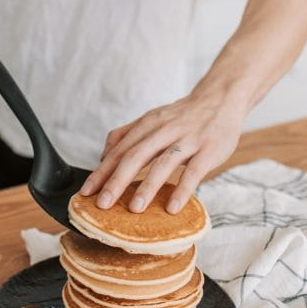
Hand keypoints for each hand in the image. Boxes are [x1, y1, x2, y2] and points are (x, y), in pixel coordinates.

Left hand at [79, 89, 243, 213]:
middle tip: (102, 205)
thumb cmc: (183, 115)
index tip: (85, 192)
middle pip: (135, 156)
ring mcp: (187, 139)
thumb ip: (127, 134)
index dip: (101, 171)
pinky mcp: (208, 149)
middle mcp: (163, 130)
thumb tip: (102, 157)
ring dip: (147, 186)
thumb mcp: (152, 118)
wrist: (221, 98)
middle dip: (116, 181)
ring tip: (133, 209)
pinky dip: (182, 189)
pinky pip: (194, 171)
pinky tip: (172, 208)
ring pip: (163, 163)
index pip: (118, 150)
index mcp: (147, 124)